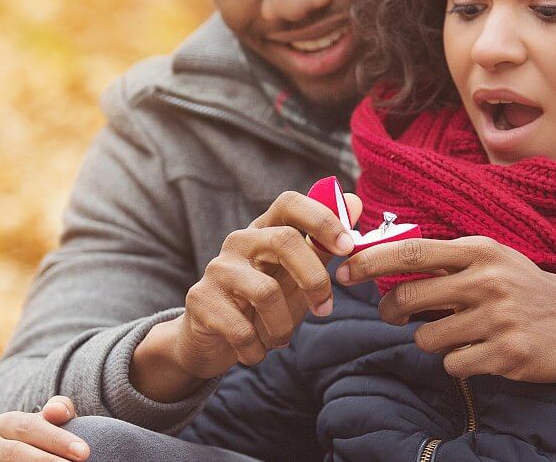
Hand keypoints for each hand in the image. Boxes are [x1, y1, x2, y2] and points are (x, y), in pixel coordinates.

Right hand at [0, 396, 87, 460]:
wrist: (26, 454)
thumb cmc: (46, 437)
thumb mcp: (53, 420)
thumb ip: (59, 409)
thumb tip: (57, 410)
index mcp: (4, 423)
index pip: (30, 428)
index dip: (57, 440)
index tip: (84, 452)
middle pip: (16, 452)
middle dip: (47, 460)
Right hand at [130, 191, 361, 401]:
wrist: (210, 340)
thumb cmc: (262, 305)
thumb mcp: (296, 276)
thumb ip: (323, 245)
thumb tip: (355, 203)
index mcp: (265, 230)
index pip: (290, 203)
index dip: (322, 219)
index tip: (347, 247)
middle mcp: (239, 241)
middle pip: (284, 240)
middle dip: (314, 279)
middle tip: (325, 309)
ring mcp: (217, 268)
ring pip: (266, 291)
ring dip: (283, 326)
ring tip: (282, 338)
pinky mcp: (200, 299)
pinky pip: (241, 329)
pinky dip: (257, 349)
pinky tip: (255, 353)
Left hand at [336, 236, 555, 382]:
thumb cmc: (523, 285)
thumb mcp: (490, 258)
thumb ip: (445, 260)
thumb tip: (385, 263)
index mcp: (479, 250)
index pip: (412, 251)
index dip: (371, 261)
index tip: (344, 270)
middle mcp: (486, 281)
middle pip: (409, 298)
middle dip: (391, 311)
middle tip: (394, 315)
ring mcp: (497, 318)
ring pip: (427, 338)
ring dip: (432, 340)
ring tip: (457, 333)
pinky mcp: (507, 354)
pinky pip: (453, 365)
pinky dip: (458, 362)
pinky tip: (479, 352)